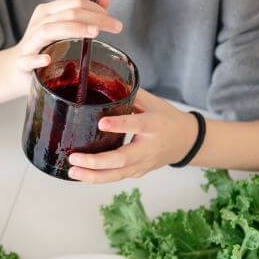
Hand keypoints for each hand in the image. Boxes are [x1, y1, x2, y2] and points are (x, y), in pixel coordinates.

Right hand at [10, 0, 122, 90]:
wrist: (15, 70)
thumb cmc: (42, 50)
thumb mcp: (62, 30)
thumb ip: (82, 16)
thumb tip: (105, 0)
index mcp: (48, 13)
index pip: (74, 3)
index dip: (95, 8)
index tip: (112, 19)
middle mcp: (39, 24)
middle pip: (68, 14)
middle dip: (94, 18)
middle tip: (115, 27)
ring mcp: (30, 43)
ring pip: (49, 31)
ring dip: (72, 30)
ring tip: (93, 34)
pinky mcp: (22, 63)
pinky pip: (28, 60)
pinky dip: (37, 59)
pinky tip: (48, 59)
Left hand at [68, 90, 198, 182]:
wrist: (186, 142)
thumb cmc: (166, 118)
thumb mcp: (153, 102)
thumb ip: (130, 93)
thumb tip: (102, 79)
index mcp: (154, 125)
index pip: (136, 124)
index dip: (119, 125)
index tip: (101, 123)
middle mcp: (148, 148)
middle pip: (121, 160)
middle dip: (96, 162)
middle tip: (74, 157)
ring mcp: (143, 164)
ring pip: (117, 175)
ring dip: (92, 176)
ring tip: (72, 171)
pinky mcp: (138, 173)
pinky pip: (116, 178)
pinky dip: (98, 178)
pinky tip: (81, 174)